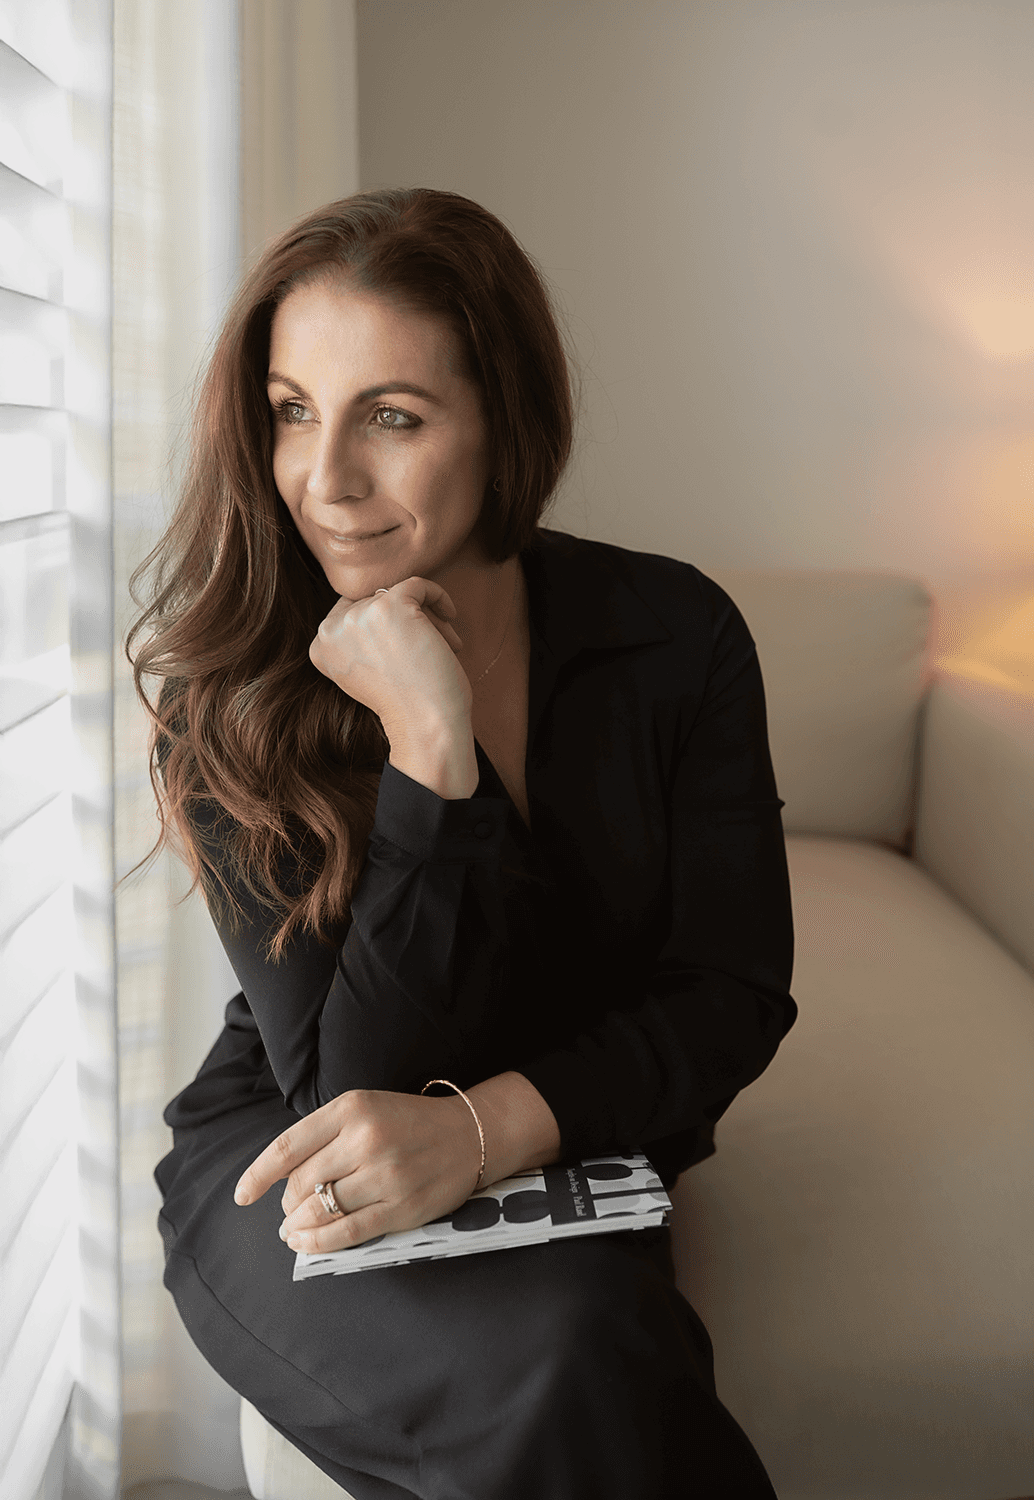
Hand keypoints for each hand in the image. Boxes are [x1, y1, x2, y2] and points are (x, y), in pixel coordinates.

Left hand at [233, 1088, 484, 1252]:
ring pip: (319, 1210)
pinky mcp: (402, 1207)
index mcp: (352, 1108)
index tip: (242, 1196)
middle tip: (289, 1211)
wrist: (470, 1133)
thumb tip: (278, 1180)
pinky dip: (318, 1243)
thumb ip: (324, 1135)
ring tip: (293, 1231)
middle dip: (286, 1203)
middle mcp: (367, 1138)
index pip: (288, 1146)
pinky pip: (346, 1233)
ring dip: (297, 1227)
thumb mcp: (365, 1108)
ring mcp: (385, 1174)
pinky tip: (305, 1244)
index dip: (258, 1175)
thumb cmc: (408, 1122)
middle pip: (301, 1183)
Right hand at [309, 577, 472, 742]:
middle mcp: (331, 629)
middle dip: (408, 621)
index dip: (382, 622)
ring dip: (427, 617)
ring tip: (446, 644)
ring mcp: (358, 615)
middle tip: (434, 645)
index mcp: (320, 647)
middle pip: (374, 601)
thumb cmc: (406, 704)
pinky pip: (417, 584)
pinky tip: (451, 615)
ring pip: (398, 595)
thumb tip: (385, 596)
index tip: (408, 643)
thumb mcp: (365, 670)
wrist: (423, 725)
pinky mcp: (388, 606)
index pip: (350, 612)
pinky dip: (438, 596)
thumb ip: (360, 639)